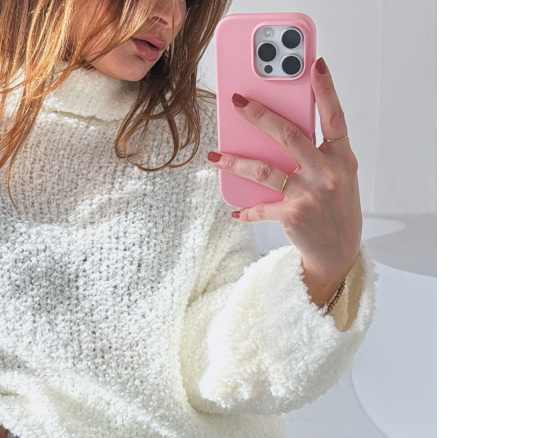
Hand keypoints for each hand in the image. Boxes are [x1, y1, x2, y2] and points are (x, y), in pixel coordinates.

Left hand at [207, 57, 361, 306]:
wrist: (339, 252)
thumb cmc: (336, 208)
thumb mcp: (340, 177)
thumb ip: (320, 153)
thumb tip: (280, 132)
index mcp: (342, 158)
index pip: (335, 117)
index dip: (327, 90)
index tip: (316, 65)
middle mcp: (327, 173)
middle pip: (289, 136)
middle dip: (260, 116)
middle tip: (237, 101)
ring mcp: (309, 195)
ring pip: (264, 170)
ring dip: (235, 162)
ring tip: (216, 156)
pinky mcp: (292, 215)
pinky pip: (260, 207)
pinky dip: (246, 210)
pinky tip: (235, 209)